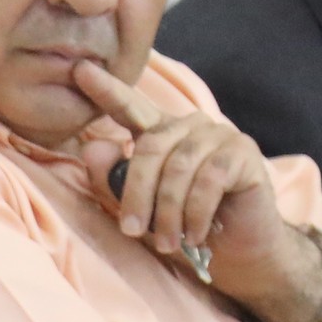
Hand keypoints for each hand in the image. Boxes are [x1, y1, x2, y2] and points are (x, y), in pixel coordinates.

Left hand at [71, 61, 321, 321]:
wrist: (237, 251)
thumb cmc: (184, 227)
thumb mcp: (141, 208)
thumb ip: (115, 180)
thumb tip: (93, 148)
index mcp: (159, 132)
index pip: (128, 106)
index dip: (105, 89)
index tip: (79, 69)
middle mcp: (188, 125)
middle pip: (151, 147)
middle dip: (137, 193)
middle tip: (132, 231)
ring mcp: (218, 134)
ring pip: (180, 166)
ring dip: (169, 210)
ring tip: (168, 243)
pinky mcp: (243, 152)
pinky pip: (209, 179)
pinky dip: (197, 212)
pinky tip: (195, 234)